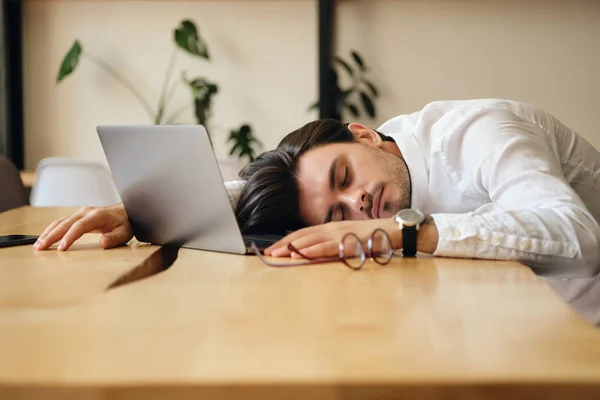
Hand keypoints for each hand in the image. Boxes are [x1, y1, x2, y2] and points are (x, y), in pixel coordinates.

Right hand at [33, 204, 133, 250]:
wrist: (126, 212)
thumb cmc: (125, 223)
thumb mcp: (125, 233)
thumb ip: (114, 238)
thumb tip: (103, 243)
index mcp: (97, 216)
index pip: (79, 227)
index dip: (70, 237)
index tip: (61, 248)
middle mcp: (86, 212)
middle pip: (65, 224)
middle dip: (52, 236)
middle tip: (40, 248)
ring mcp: (81, 213)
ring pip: (60, 222)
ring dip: (48, 233)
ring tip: (38, 245)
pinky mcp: (78, 216)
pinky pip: (62, 222)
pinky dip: (52, 230)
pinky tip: (45, 238)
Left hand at [264, 218, 400, 258]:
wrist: (394, 230)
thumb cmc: (372, 237)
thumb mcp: (349, 239)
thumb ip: (333, 244)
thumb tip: (317, 253)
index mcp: (330, 228)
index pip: (303, 233)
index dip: (285, 240)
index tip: (272, 248)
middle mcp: (331, 228)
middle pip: (302, 236)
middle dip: (282, 244)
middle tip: (266, 253)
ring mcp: (339, 233)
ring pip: (310, 240)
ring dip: (291, 247)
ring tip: (276, 254)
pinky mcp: (348, 241)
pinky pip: (327, 246)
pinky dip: (312, 250)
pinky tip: (301, 254)